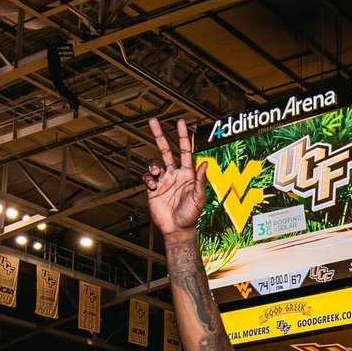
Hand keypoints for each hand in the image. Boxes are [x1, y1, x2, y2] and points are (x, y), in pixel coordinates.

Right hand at [143, 118, 209, 237]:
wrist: (177, 229)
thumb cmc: (191, 216)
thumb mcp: (199, 198)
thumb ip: (201, 180)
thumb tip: (204, 163)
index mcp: (187, 174)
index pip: (184, 151)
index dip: (182, 137)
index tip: (180, 123)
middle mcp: (175, 174)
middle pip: (165, 150)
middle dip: (159, 135)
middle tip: (152, 121)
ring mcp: (163, 181)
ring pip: (154, 164)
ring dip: (154, 166)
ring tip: (157, 174)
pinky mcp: (154, 189)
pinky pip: (147, 177)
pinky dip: (148, 179)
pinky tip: (153, 187)